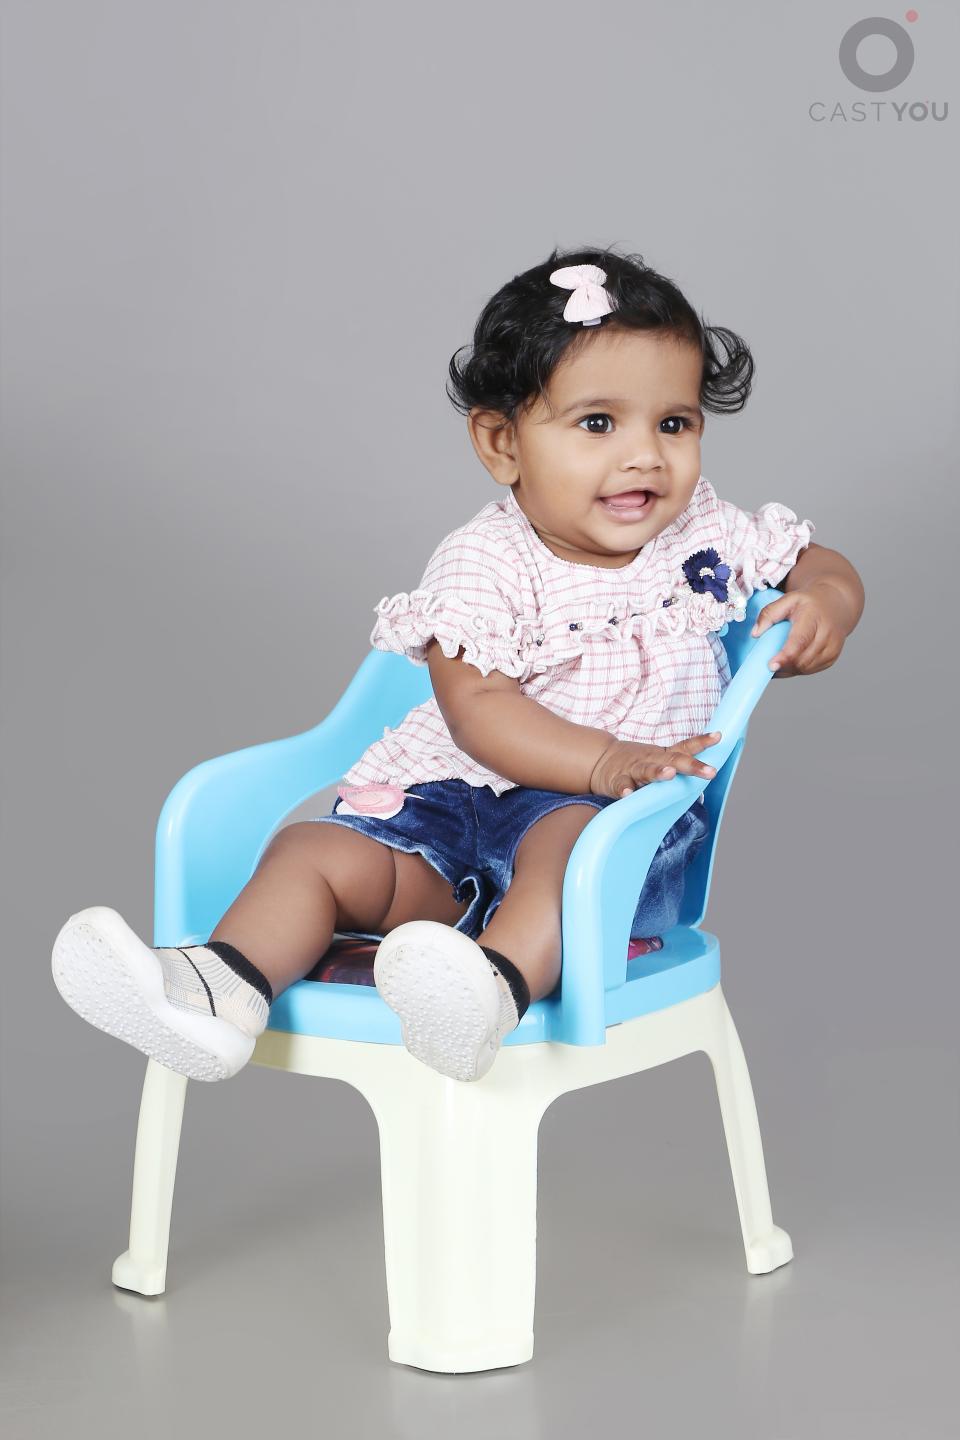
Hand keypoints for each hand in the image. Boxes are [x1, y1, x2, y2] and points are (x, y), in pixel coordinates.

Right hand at [589, 732, 722, 800]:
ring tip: (669, 774)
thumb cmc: (636, 764)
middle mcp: (651, 760)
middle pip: (673, 760)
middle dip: (692, 765)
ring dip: (658, 772)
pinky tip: (628, 795)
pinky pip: (621, 786)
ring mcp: (634, 770)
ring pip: (647, 771)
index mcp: (663, 755)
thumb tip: (703, 790)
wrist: (599, 760)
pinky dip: (624, 790)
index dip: (702, 742)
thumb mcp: (659, 760)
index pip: (686, 747)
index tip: (719, 736)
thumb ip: (678, 770)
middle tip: (709, 771)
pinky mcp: (617, 781)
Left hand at [751, 580, 849, 677]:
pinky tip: (789, 661)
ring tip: (778, 660)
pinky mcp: (832, 657)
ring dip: (789, 668)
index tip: (771, 665)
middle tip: (767, 662)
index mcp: (814, 617)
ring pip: (806, 668)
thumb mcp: (788, 600)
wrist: (835, 604)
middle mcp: (827, 634)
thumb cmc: (809, 603)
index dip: (785, 656)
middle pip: (803, 659)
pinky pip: (810, 670)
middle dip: (783, 665)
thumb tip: (755, 633)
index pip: (800, 641)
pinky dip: (796, 669)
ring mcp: (832, 647)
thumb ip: (769, 613)